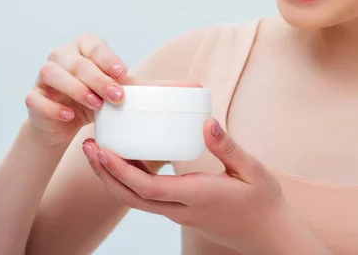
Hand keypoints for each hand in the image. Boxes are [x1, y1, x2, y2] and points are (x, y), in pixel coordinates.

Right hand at [24, 34, 127, 146]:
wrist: (67, 124)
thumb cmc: (95, 99)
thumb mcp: (114, 91)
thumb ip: (132, 87)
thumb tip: (162, 88)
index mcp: (83, 47)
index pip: (94, 46)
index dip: (108, 59)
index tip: (122, 74)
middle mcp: (61, 55)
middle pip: (77, 62)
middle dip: (99, 80)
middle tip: (117, 97)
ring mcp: (43, 76)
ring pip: (52, 73)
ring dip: (76, 88)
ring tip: (96, 105)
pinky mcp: (32, 97)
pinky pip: (36, 98)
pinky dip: (53, 107)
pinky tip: (69, 115)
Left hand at [82, 118, 299, 252]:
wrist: (268, 235)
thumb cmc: (263, 202)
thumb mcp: (252, 170)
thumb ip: (227, 147)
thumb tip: (206, 122)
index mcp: (198, 196)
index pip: (149, 188)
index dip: (121, 170)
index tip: (103, 149)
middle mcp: (182, 209)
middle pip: (132, 197)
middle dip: (105, 173)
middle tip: (88, 147)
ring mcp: (180, 214)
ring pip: (136, 201)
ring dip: (113, 179)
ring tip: (98, 153)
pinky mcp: (182, 214)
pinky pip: (147, 200)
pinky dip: (130, 183)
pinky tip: (126, 164)